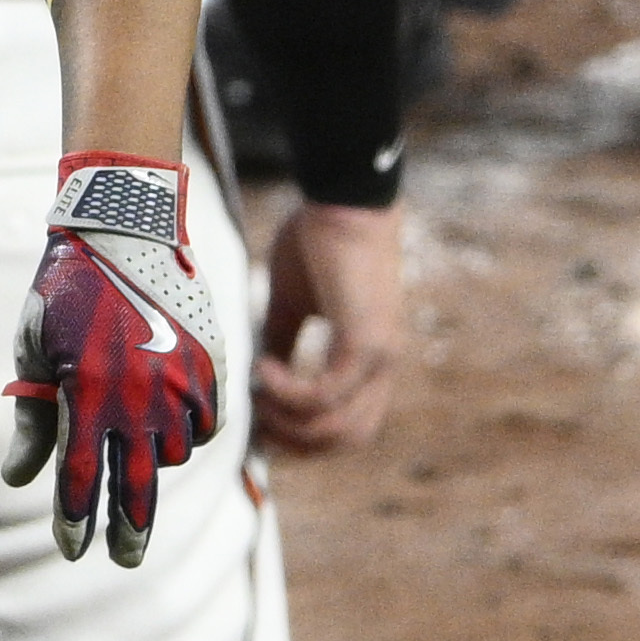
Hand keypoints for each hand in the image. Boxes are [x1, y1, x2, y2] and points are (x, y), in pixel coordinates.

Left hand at [0, 156, 226, 564]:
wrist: (124, 225)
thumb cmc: (65, 288)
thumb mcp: (35, 348)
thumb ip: (34, 418)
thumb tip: (19, 480)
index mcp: (86, 393)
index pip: (77, 478)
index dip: (74, 520)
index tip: (73, 550)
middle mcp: (138, 396)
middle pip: (134, 487)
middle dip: (128, 529)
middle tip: (125, 560)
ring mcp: (180, 382)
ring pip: (173, 455)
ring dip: (153, 463)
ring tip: (135, 452)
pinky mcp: (211, 366)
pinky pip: (207, 424)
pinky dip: (190, 433)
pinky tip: (171, 428)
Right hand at [254, 200, 409, 454]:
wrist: (342, 198)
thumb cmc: (317, 239)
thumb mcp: (291, 303)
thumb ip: (283, 342)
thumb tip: (257, 379)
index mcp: (369, 357)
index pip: (349, 425)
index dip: (305, 436)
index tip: (263, 421)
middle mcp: (382, 364)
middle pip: (348, 439)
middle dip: (297, 443)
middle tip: (258, 421)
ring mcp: (378, 355)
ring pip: (338, 427)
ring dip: (290, 424)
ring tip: (259, 393)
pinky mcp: (364, 341)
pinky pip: (325, 395)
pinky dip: (289, 393)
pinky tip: (265, 369)